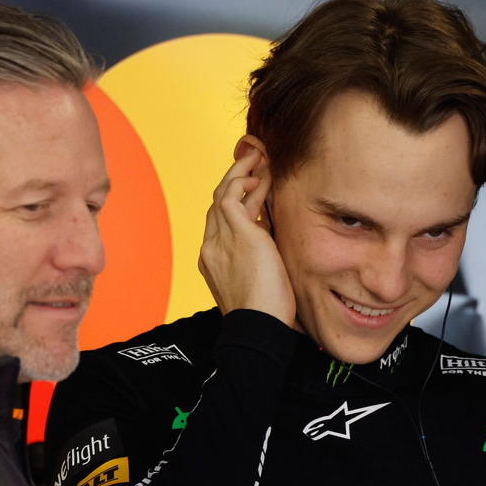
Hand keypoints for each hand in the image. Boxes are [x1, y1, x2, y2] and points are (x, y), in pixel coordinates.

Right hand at [198, 143, 294, 325]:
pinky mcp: (236, 234)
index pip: (222, 221)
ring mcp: (219, 240)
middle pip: (218, 202)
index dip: (237, 200)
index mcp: (215, 261)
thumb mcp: (261, 280)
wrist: (257, 329)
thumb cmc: (266, 315)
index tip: (254, 187)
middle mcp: (211, 247)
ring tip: (259, 156)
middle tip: (255, 160)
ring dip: (241, 172)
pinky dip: (243, 181)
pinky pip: (231, 196)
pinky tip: (258, 175)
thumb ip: (262, 256)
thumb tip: (274, 238)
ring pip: (223, 193)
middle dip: (236, 179)